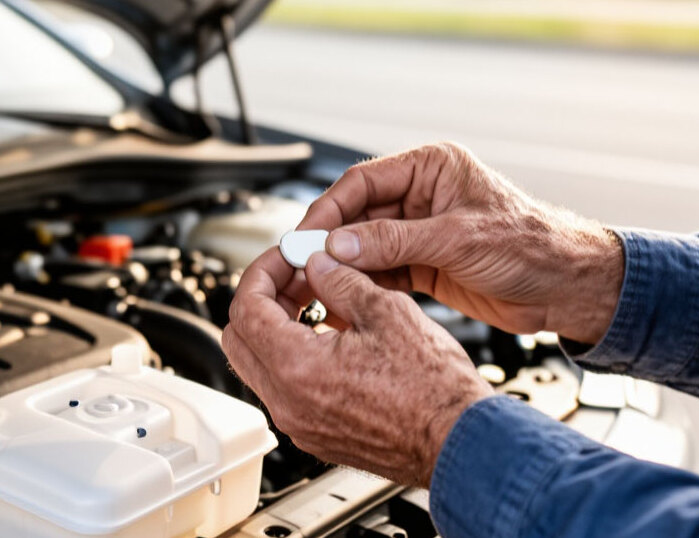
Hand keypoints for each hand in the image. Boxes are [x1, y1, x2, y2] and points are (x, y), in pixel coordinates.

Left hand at [223, 247, 493, 486]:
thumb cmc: (433, 388)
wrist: (458, 440)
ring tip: (320, 303)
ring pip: (259, 365)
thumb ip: (340, 280)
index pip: (246, 307)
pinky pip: (285, 390)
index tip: (286, 257)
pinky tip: (333, 338)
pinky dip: (294, 357)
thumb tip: (318, 265)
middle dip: (263, 298)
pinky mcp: (317, 435)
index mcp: (297, 369)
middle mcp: (288, 403)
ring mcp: (300, 424)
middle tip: (297, 277)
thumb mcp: (386, 311)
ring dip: (278, 327)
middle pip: (240, 338)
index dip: (262, 271)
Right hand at [300, 142, 623, 344]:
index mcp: (432, 168)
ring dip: (341, 266)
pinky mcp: (425, 264)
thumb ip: (395, 241)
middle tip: (300, 266)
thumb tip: (340, 245)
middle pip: (357, 215)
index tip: (305, 236)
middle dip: (328, 241)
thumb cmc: (533, 246)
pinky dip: (362, 285)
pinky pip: (381, 272)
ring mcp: (422, 231)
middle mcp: (423, 195)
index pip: (363, 182)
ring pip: (365, 246)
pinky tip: (344, 299)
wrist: (568, 287)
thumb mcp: (458, 240)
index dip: (329, 210)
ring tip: (314, 288)